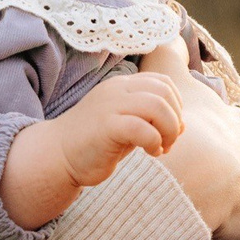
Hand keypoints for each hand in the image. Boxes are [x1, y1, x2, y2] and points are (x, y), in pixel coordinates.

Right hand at [58, 73, 186, 186]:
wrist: (57, 157)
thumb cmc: (93, 143)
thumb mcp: (126, 125)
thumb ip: (150, 120)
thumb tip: (183, 126)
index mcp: (121, 85)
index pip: (162, 82)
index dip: (176, 105)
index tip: (171, 128)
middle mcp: (116, 90)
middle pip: (164, 92)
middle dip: (175, 118)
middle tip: (170, 141)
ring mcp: (110, 106)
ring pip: (157, 106)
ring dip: (169, 130)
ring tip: (162, 147)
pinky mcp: (105, 126)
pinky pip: (141, 127)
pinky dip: (155, 141)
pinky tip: (152, 152)